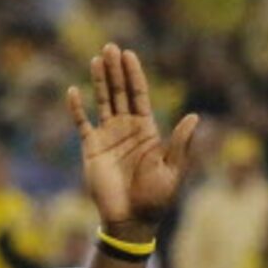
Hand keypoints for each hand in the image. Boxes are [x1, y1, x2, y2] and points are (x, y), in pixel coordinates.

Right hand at [67, 43, 200, 236]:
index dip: (134, 75)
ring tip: (97, 58)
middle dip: (115, 70)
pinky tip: (73, 91)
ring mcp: (108, 137)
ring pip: (103, 101)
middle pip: (120, 92)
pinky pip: (82, 124)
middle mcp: (126, 129)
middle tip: (111, 47)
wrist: (131, 220)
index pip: (139, 95)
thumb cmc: (155, 198)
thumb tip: (194, 117)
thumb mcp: (173, 170)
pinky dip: (77, 109)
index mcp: (147, 130)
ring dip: (99, 81)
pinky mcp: (91, 149)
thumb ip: (180, 142)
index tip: (129, 55)